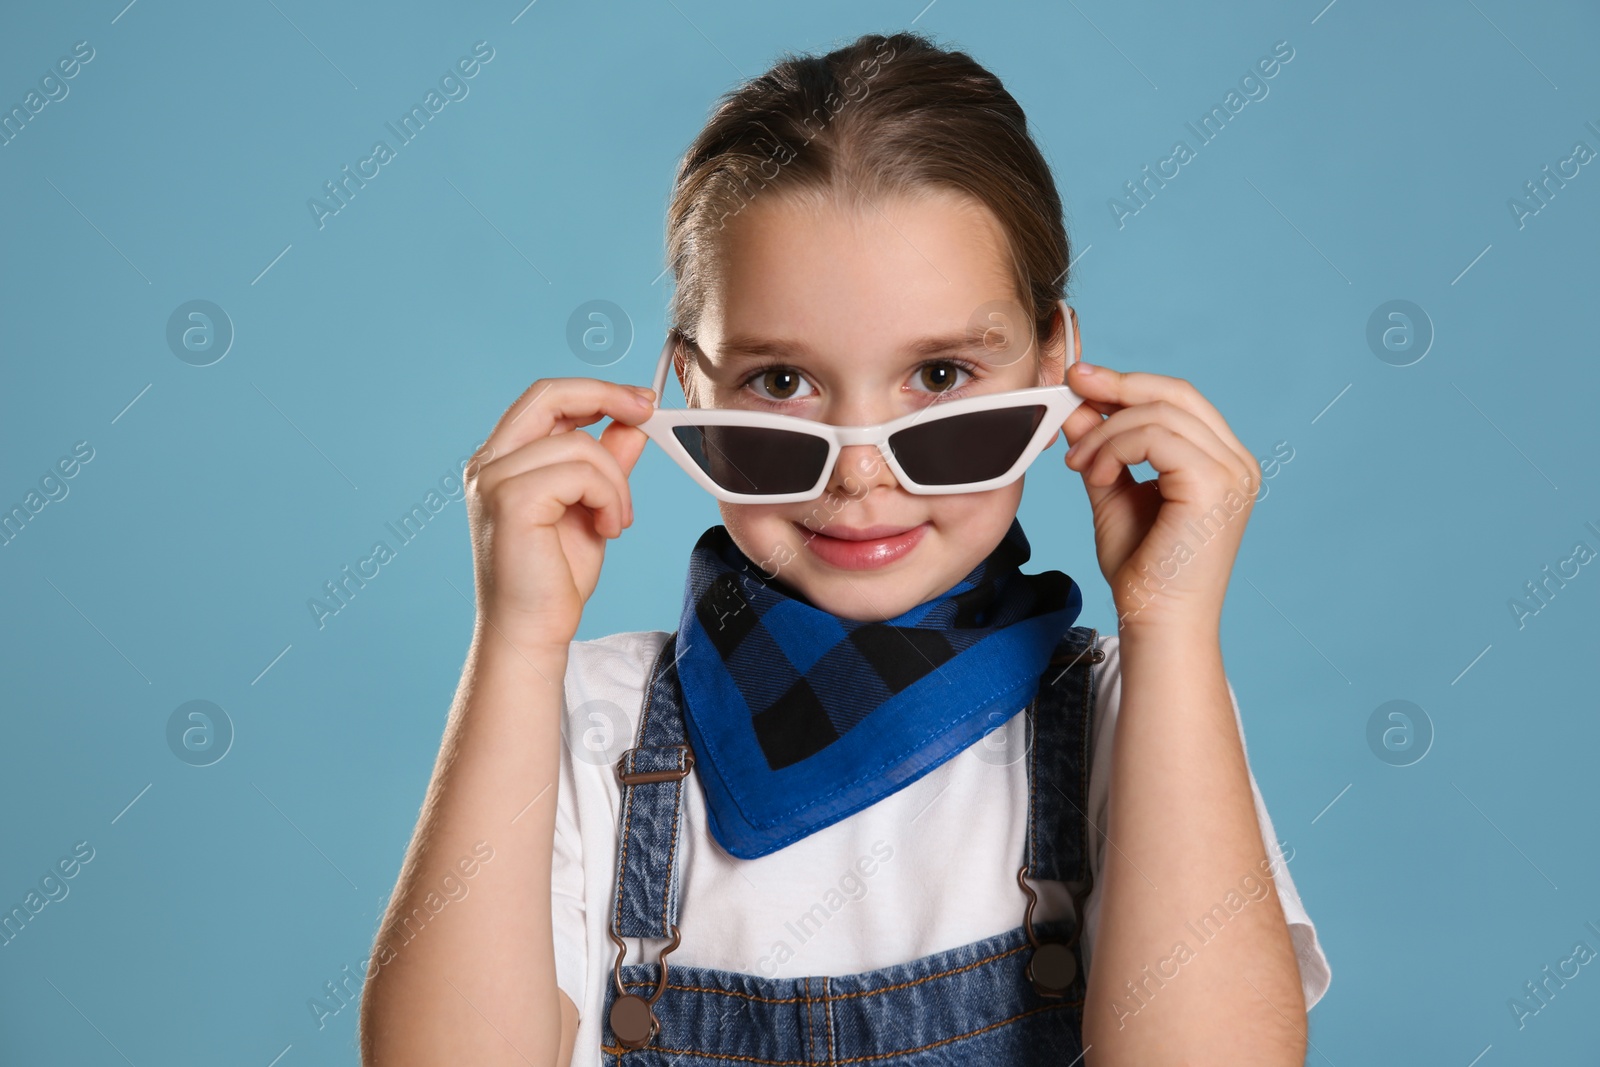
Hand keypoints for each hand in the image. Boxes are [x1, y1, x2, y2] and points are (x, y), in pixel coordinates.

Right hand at [464, 377, 655, 650]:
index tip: (640, 402)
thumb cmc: (553, 578)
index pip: (545, 398)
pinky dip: (609, 498)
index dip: (595, 391)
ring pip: (581, 445)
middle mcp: (489, 464)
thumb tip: (632, 422)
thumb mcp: (592, 506)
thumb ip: (607, 462)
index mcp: (501, 460)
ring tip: (616, 520)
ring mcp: (495, 480)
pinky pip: (582, 473)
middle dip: (606, 395)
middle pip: (550, 395)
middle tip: (647, 413)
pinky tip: (607, 529)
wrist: (532, 631)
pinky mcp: (511, 501)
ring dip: (616, 483)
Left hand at [1059, 361, 1260, 630]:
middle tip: (1072, 385)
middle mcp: (1235, 462)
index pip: (1178, 400)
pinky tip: (1097, 474)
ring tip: (1080, 464)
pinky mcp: (1215, 484)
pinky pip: (1157, 437)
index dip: (1128, 383)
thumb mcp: (1114, 493)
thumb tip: (1078, 405)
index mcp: (1220, 461)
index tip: (1081, 381)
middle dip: (1118, 385)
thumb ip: (1102, 448)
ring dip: (1107, 432)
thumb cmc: (1141, 570)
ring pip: (1160, 414)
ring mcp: (1231, 472)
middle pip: (1176, 394)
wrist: (1155, 621)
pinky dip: (1116, 447)